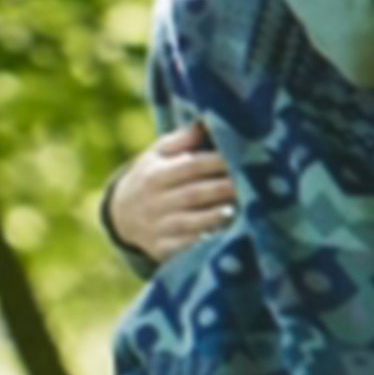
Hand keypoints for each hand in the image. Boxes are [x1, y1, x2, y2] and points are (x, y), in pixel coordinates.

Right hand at [106, 118, 238, 262]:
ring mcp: (158, 227)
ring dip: (217, 216)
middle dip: (223, 189)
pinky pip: (186, 247)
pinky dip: (205, 243)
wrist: (122, 216)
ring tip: (242, 209)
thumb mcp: (155, 155)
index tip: (241, 158)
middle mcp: (155, 202)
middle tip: (251, 184)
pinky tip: (226, 237)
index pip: (190, 166)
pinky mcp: (162, 249)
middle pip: (195, 194)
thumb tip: (202, 125)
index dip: (216, 162)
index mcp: (155, 175)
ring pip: (192, 222)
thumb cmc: (150, 178)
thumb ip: (179, 140)